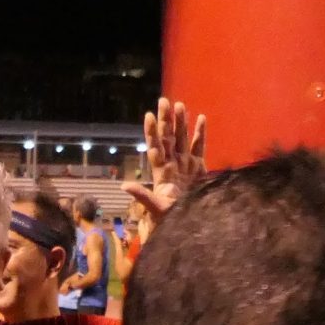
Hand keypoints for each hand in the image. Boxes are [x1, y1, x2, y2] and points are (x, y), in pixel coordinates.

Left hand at [122, 97, 205, 223]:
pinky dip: (200, 133)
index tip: (148, 116)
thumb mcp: (155, 207)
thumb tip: (123, 186)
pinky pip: (198, 146)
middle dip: (166, 120)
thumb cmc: (169, 218)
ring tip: (180, 105)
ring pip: (182, 138)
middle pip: (168, 137)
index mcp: (161, 172)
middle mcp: (172, 164)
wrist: (189, 224)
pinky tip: (201, 117)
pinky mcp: (198, 167)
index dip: (151, 132)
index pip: (155, 147)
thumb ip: (142, 196)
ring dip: (181, 122)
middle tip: (163, 100)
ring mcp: (185, 164)